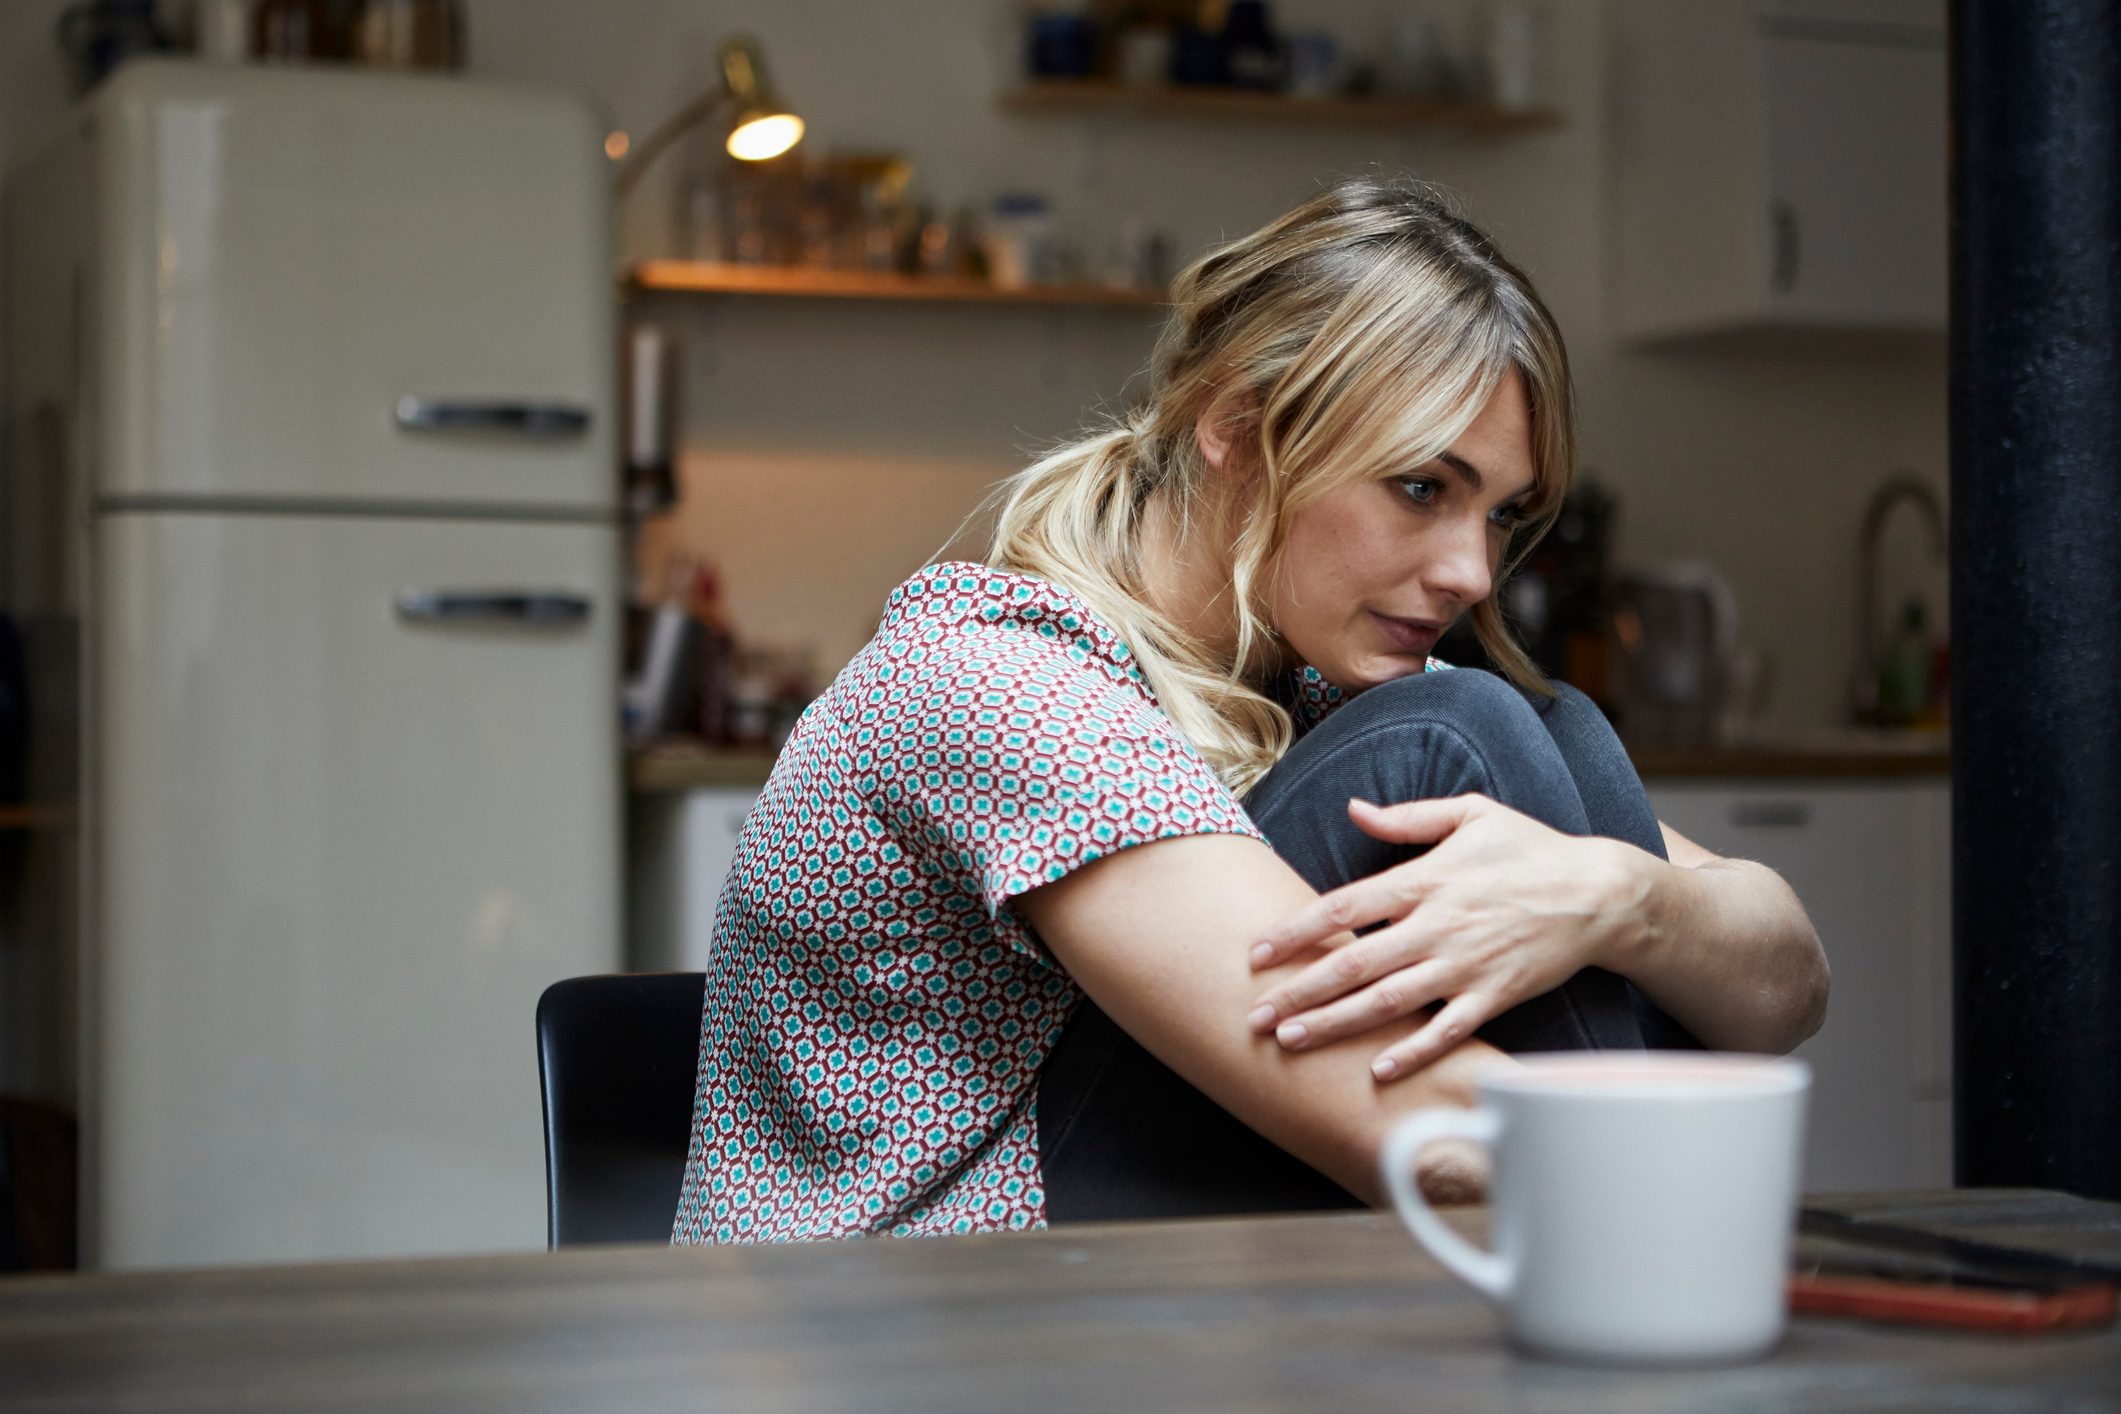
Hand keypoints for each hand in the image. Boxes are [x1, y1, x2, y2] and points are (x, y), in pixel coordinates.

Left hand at [1247, 794, 1650, 1081]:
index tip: (1257, 952)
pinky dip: (1413, 1052)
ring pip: (1389, 1001)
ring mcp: (1467, 964)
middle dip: (1300, 991)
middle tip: (1255, 1015)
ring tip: (1291, 1041)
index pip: (1344, 906)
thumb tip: (1354, 809)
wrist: (1600, 891)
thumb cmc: (1530, 848)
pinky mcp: (1496, 995)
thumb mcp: (1471, 814)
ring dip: (1337, 1024)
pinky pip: (1447, 1030)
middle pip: (1355, 962)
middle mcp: (1439, 925)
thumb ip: (1408, 817)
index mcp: (1426, 879)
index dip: (1296, 931)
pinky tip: (1378, 1071)